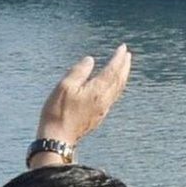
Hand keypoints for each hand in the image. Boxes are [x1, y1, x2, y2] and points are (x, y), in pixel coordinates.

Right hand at [32, 45, 131, 165]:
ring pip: (118, 89)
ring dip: (123, 76)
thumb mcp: (65, 86)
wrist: (58, 138)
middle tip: (127, 55)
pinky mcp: (98, 115)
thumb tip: (90, 60)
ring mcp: (103, 109)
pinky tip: (113, 85)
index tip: (122, 48)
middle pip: (119, 80)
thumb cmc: (58, 112)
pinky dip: (117, 86)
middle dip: (124, 66)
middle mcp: (104, 99)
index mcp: (97, 90)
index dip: (118, 58)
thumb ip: (79, 71)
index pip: (113, 70)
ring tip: (124, 67)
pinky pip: (113, 96)